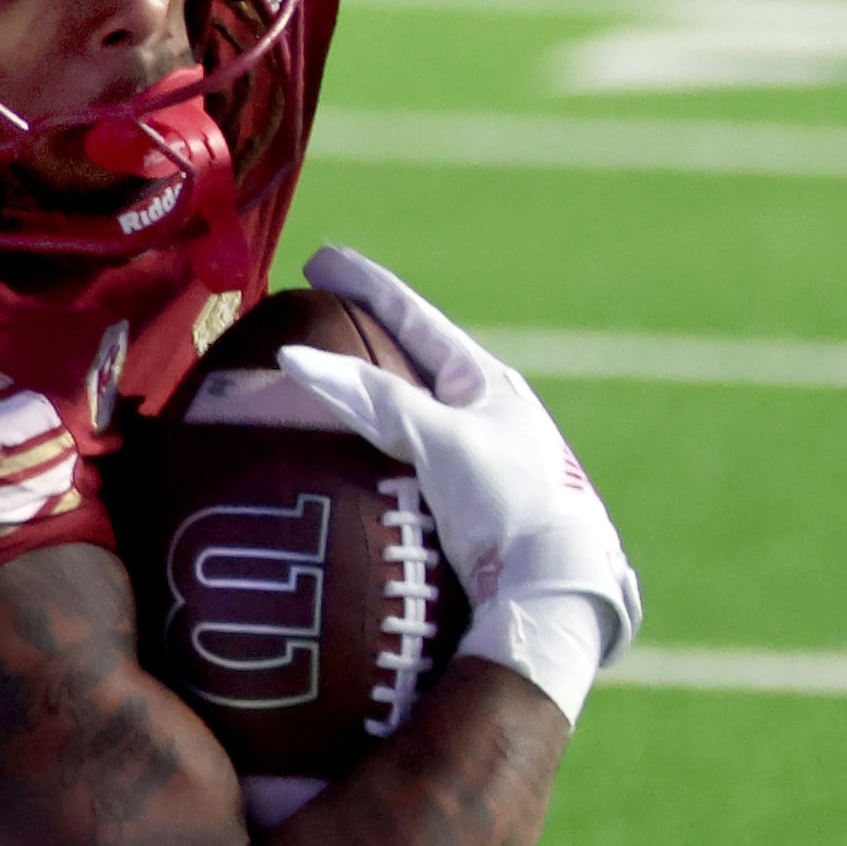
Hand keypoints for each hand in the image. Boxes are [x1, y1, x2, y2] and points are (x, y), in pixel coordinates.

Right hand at [266, 248, 637, 724]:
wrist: (553, 586)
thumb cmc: (509, 502)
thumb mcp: (440, 440)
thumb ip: (371, 398)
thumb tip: (293, 358)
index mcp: (485, 382)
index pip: (414, 316)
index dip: (366, 284)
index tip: (322, 259)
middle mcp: (481, 410)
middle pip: (411, 356)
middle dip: (365, 331)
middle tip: (318, 309)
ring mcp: (472, 454)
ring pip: (409, 407)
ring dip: (368, 390)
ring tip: (326, 378)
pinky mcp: (460, 497)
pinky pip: (402, 453)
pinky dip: (370, 441)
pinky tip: (347, 456)